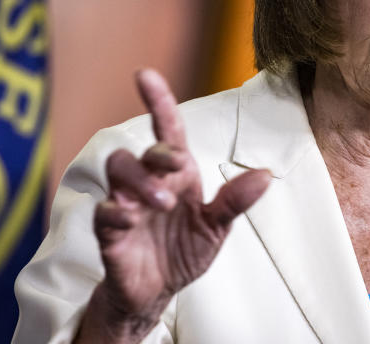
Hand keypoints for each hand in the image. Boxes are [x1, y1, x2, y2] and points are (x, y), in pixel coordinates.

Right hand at [77, 69, 270, 342]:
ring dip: (139, 181)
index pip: (166, 129)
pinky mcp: (109, 231)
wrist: (157, 293)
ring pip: (118, 170)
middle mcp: (149, 181)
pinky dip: (115, 211)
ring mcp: (126, 203)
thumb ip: (235, 201)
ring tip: (162, 202)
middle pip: (141, 151)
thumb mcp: (216, 227)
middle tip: (176, 173)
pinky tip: (129, 219)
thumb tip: (265, 174)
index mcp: (177, 173)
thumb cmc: (184, 251)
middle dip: (157, 156)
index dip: (158, 101)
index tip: (144, 76)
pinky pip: (104, 211)